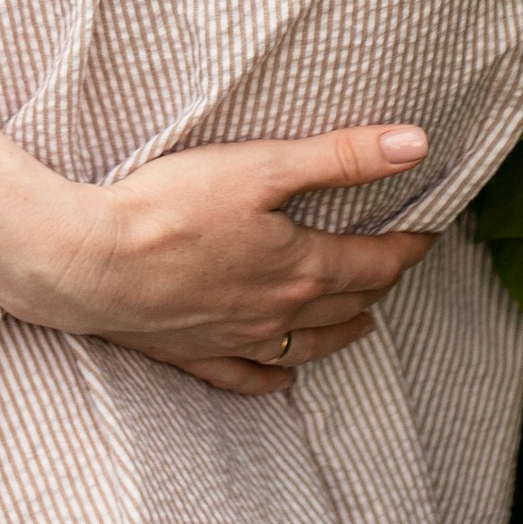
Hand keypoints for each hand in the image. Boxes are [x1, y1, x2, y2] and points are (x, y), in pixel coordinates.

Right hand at [18, 124, 436, 396]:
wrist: (93, 265)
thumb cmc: (172, 208)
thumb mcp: (262, 167)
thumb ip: (340, 157)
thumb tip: (416, 146)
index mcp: (302, 268)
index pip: (374, 262)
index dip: (407, 246)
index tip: (428, 233)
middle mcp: (279, 313)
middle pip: (346, 303)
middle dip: (378, 283)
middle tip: (395, 266)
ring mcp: (238, 340)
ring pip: (307, 345)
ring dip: (341, 332)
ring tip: (363, 322)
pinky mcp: (196, 354)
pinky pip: (246, 377)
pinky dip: (272, 377)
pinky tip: (282, 377)